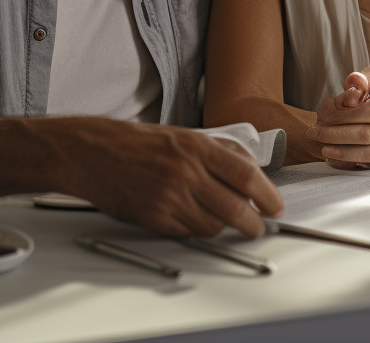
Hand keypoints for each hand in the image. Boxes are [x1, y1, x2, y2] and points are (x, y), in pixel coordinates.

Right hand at [62, 119, 284, 237]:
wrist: (93, 153)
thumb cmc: (136, 143)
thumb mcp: (182, 135)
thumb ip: (217, 153)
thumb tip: (250, 174)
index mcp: (196, 147)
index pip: (246, 176)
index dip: (268, 196)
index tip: (275, 207)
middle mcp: (186, 172)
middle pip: (236, 208)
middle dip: (253, 224)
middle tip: (257, 226)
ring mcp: (170, 197)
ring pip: (214, 226)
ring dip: (223, 227)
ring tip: (221, 220)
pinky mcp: (156, 218)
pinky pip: (189, 233)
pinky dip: (196, 230)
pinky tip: (192, 218)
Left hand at [306, 66, 369, 168]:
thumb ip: (362, 79)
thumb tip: (349, 94)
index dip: (348, 114)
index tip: (325, 113)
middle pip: (369, 134)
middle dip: (337, 134)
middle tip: (315, 131)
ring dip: (343, 152)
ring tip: (323, 148)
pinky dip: (352, 162)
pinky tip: (335, 158)